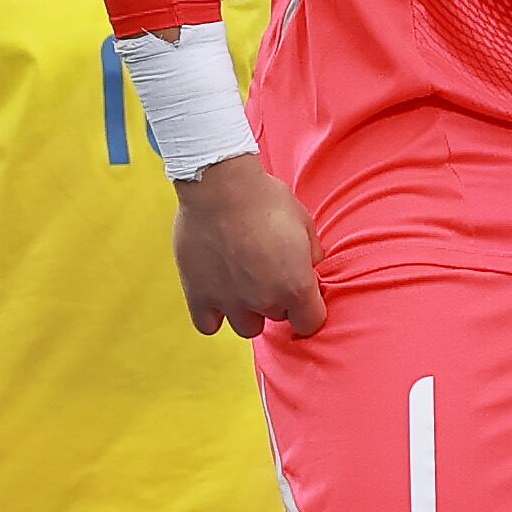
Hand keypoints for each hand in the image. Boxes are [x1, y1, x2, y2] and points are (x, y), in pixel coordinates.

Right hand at [172, 155, 326, 339]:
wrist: (220, 184)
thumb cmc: (265, 197)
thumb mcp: (303, 221)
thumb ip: (312, 252)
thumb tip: (311, 266)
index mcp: (296, 286)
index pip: (310, 322)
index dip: (309, 308)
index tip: (303, 292)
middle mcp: (264, 300)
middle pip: (278, 317)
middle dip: (278, 299)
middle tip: (268, 271)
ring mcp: (230, 301)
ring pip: (247, 327)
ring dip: (249, 310)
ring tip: (243, 284)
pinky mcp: (199, 295)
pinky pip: (208, 325)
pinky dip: (214, 316)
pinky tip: (218, 296)